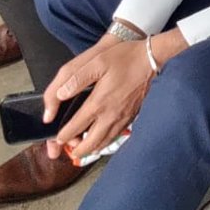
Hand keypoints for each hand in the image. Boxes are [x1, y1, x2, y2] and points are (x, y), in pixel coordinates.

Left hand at [43, 28, 187, 160]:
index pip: (75, 127)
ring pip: (105, 142)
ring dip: (93, 149)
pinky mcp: (132, 115)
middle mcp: (110, 115)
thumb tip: (59, 95)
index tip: (58, 138)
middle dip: (78, 150)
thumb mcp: (97, 62)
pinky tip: (104, 139)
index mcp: (98, 103)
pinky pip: (117, 135)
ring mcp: (123, 117)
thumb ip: (76, 79)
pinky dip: (107, 142)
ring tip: (85, 150)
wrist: (152, 59)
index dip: (64, 135)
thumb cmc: (125, 58)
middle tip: (70, 151)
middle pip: (91, 143)